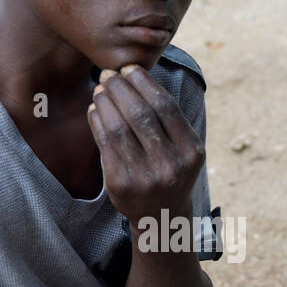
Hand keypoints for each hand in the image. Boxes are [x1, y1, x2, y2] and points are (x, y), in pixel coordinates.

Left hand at [87, 64, 203, 225]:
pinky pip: (105, 144)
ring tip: (100, 89)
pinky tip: (95, 110)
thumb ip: (168, 120)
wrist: (161, 217)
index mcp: (191, 152)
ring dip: (106, 102)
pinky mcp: (120, 185)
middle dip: (121, 88)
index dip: (144, 83)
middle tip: (109, 75)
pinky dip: (97, 122)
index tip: (130, 69)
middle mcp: (171, 166)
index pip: (165, 106)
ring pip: (119, 127)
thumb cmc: (171, 172)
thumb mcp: (183, 150)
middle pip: (140, 114)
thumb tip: (135, 78)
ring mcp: (145, 178)